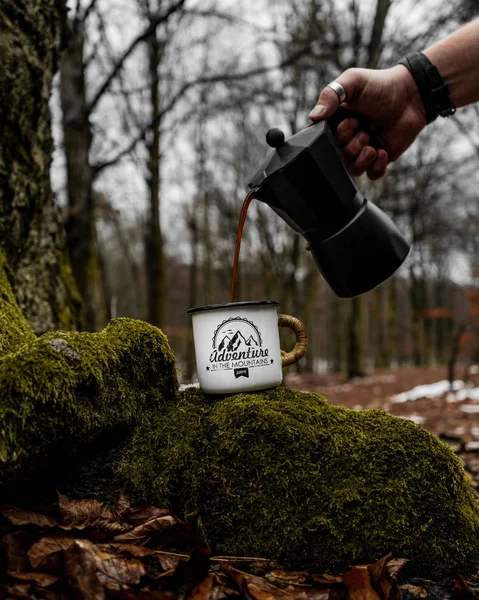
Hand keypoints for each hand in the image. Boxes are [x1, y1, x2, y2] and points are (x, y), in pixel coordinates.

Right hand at [309, 65, 426, 178]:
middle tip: (363, 130)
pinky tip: (382, 152)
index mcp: (336, 123)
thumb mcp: (352, 81)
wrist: (411, 94)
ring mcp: (363, 150)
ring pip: (352, 169)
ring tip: (371, 145)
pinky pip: (372, 175)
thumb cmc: (381, 85)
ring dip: (361, 159)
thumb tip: (313, 117)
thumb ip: (330, 95)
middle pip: (338, 158)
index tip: (351, 121)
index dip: (337, 136)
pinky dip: (375, 167)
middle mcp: (348, 139)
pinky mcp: (380, 158)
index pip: (326, 142)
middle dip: (351, 147)